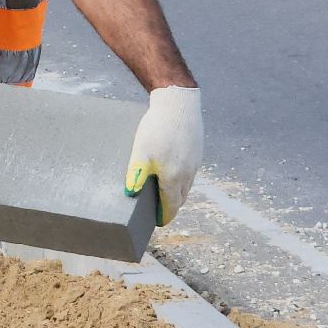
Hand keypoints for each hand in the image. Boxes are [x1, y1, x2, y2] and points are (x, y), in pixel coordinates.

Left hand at [125, 85, 201, 224]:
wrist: (178, 105)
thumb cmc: (157, 130)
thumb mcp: (141, 153)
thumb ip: (136, 175)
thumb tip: (130, 194)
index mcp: (173, 179)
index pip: (171, 206)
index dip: (164, 216)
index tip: (157, 222)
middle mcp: (187, 174)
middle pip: (180, 199)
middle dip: (170, 207)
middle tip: (158, 210)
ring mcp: (194, 164)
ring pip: (186, 186)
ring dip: (176, 194)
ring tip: (164, 194)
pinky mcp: (197, 152)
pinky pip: (189, 173)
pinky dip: (181, 179)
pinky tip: (171, 172)